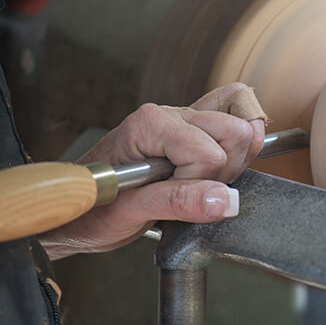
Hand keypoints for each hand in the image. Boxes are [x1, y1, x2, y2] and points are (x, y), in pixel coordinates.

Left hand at [38, 83, 264, 259]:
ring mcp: (187, 119)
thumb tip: (224, 201)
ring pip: (243, 126)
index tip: (172, 198)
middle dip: (224, 170)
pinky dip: (241, 146)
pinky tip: (219, 168)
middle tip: (192, 191)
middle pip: (235, 130)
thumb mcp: (130, 211)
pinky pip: (237, 118)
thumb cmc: (95, 208)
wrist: (82, 210)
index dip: (198, 183)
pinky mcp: (197, 130)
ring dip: (232, 162)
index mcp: (151, 124)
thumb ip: (177, 202)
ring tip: (200, 183)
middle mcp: (172, 114)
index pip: (209, 153)